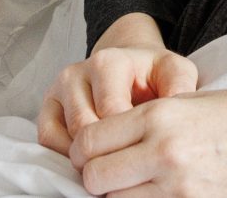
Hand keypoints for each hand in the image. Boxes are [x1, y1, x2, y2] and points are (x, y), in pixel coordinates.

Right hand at [38, 19, 199, 157]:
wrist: (128, 65)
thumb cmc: (152, 74)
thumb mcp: (174, 71)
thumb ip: (179, 86)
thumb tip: (174, 115)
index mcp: (108, 61)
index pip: (110, 112)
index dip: (129, 139)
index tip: (145, 151)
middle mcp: (76, 73)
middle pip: (85, 129)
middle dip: (108, 152)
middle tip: (130, 165)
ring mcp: (58, 91)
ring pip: (65, 137)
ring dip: (89, 156)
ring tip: (114, 163)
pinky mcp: (47, 108)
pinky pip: (47, 139)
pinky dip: (66, 155)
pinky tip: (92, 158)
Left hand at [69, 88, 226, 196]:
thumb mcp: (189, 102)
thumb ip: (145, 124)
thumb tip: (103, 148)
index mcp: (160, 113)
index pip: (90, 139)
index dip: (82, 150)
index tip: (90, 153)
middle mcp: (163, 148)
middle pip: (95, 176)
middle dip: (94, 177)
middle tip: (107, 174)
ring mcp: (179, 184)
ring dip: (117, 195)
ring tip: (133, 185)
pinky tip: (154, 194)